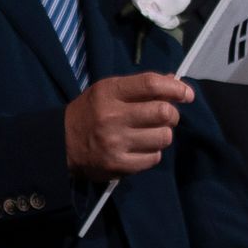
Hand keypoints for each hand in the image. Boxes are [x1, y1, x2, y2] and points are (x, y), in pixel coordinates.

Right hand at [64, 72, 193, 180]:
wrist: (61, 144)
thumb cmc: (90, 112)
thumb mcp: (108, 91)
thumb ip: (140, 86)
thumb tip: (175, 82)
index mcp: (109, 93)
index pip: (151, 84)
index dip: (175, 88)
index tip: (186, 94)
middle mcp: (112, 117)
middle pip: (163, 112)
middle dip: (172, 114)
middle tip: (166, 116)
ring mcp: (115, 143)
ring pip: (163, 137)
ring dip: (163, 134)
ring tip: (151, 133)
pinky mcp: (119, 165)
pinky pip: (154, 158)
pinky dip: (153, 152)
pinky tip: (140, 148)